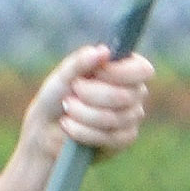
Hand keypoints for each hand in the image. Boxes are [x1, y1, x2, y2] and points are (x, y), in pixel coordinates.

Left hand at [20, 45, 152, 163]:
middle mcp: (136, 92)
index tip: (95, 73)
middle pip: (124, 96)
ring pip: (113, 118)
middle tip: (72, 92)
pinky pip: (109, 137)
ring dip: (81, 113)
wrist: (46, 127)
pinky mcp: (124, 139)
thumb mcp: (64, 74)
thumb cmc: (58, 95)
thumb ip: (81, 61)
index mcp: (128, 69)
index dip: (118, 73)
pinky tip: (69, 125)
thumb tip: (104, 51)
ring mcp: (133, 117)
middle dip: (89, 94)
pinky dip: (81, 131)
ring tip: (67, 108)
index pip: (142, 70)